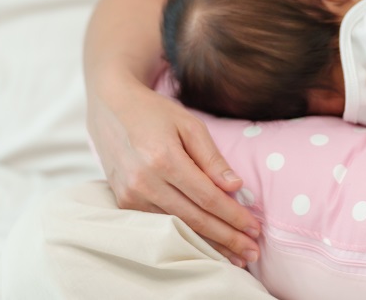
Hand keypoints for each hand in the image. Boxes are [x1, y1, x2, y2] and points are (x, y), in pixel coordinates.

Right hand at [88, 75, 260, 267]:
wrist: (111, 107)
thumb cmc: (155, 113)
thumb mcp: (190, 125)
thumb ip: (212, 158)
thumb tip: (236, 187)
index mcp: (164, 158)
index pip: (207, 197)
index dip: (233, 216)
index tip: (255, 228)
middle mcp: (144, 181)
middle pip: (194, 219)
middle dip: (226, 239)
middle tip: (252, 253)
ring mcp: (130, 195)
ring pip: (177, 229)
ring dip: (208, 245)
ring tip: (235, 257)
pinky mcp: (123, 203)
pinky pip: (160, 226)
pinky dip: (184, 238)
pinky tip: (204, 247)